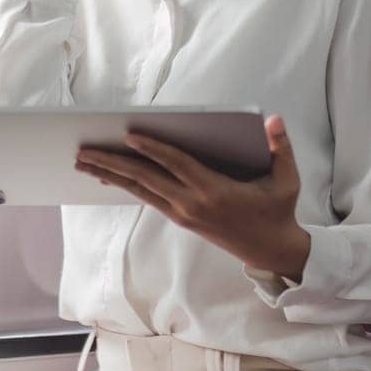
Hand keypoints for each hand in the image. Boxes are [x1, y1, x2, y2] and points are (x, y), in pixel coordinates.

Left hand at [74, 114, 310, 278]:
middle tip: (83, 150)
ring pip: (139, 189)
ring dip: (109, 175)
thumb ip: (281, 147)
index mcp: (214, 190)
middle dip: (112, 163)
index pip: (177, 164)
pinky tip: (105, 177)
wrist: (271, 250)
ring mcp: (182, 212)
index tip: (129, 134)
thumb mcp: (287, 179)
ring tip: (82, 162)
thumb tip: (274, 120)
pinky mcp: (179, 218)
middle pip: (145, 179)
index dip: (153, 148)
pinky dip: (123, 185)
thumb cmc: (278, 210)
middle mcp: (192, 203)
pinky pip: (145, 198)